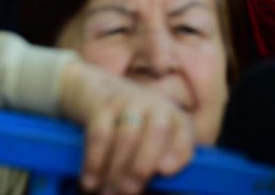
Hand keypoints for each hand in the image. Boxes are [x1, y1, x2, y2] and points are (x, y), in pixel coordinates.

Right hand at [58, 61, 194, 194]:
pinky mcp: (101, 104)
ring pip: (127, 136)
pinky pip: (100, 134)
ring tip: (107, 193)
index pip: (184, 129)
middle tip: (129, 192)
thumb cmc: (130, 125)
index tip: (164, 172)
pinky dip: (94, 161)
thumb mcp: (149, 135)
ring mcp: (127, 100)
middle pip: (156, 131)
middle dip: (142, 166)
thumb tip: (160, 189)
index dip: (178, 150)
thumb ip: (158, 160)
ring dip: (116, 170)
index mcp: (172, 114)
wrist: (95, 90)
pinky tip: (90, 181)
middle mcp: (153, 103)